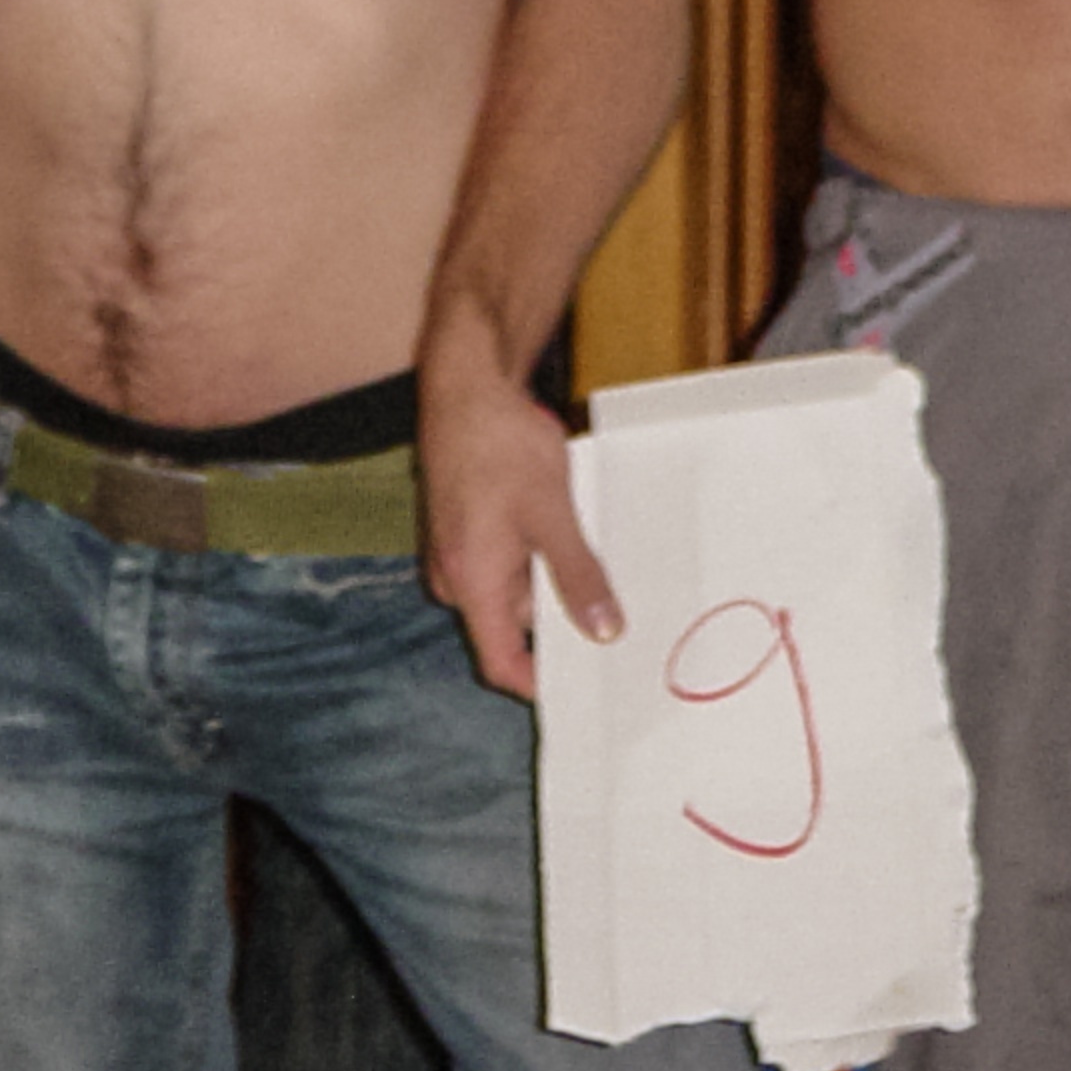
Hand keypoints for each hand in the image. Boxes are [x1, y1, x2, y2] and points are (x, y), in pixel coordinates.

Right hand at [417, 346, 619, 702]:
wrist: (466, 385)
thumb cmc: (500, 445)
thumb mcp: (551, 514)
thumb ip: (577, 576)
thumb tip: (602, 631)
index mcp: (470, 583)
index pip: (500, 662)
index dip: (540, 682)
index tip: (585, 686)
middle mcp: (455, 576)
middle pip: (512, 624)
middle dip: (559, 617)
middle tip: (615, 611)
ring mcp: (457, 551)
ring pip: (514, 587)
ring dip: (551, 577)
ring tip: (589, 550)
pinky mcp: (466, 528)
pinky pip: (506, 560)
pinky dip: (538, 553)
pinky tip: (565, 525)